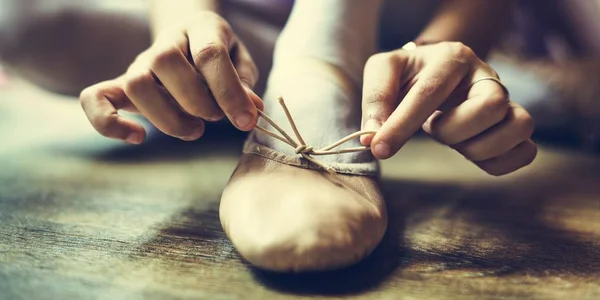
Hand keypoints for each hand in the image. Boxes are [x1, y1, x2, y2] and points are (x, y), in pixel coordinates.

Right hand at [80, 11, 261, 143]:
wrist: (190, 40)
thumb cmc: (221, 59)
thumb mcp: (242, 64)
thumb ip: (244, 84)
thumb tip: (249, 109)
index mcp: (201, 28)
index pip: (209, 53)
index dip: (229, 91)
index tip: (246, 120)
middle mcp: (166, 42)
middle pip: (165, 62)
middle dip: (196, 101)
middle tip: (215, 119)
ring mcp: (141, 62)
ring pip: (136, 83)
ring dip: (167, 117)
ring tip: (194, 130)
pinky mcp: (121, 85)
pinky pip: (95, 98)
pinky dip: (109, 123)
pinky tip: (138, 137)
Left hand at [361, 42, 536, 175]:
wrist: (431, 74)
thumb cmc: (406, 75)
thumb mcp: (383, 72)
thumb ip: (375, 99)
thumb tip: (373, 137)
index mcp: (452, 57)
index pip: (431, 92)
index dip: (402, 125)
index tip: (379, 148)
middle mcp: (486, 75)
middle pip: (493, 105)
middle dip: (454, 130)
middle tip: (433, 130)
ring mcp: (506, 101)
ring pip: (520, 126)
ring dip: (481, 147)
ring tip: (455, 143)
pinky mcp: (512, 126)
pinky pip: (526, 151)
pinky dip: (499, 163)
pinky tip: (472, 156)